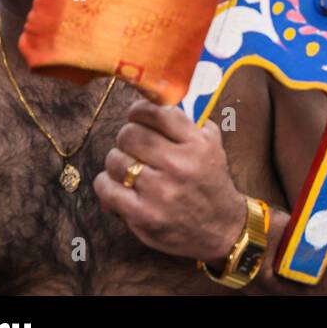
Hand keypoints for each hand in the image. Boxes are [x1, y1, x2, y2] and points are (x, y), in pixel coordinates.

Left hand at [94, 99, 247, 263]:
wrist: (220, 227)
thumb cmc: (210, 181)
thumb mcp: (212, 146)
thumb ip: (189, 123)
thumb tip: (157, 100)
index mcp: (197, 144)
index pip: (157, 113)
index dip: (139, 110)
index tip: (137, 115)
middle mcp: (179, 165)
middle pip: (130, 134)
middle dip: (127, 136)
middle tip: (132, 143)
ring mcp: (160, 191)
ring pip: (115, 160)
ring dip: (117, 160)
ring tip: (127, 166)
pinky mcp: (143, 214)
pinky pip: (107, 187)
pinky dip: (106, 183)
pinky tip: (117, 184)